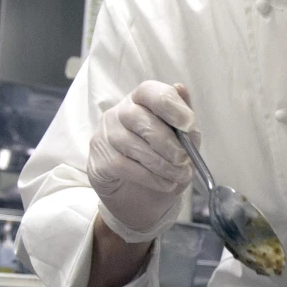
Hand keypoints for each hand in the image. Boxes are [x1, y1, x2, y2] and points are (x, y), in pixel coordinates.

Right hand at [88, 81, 195, 241]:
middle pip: (139, 117)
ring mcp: (105, 136)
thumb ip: (184, 120)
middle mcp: (119, 113)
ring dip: (162, 164)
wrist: (142, 197)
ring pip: (131, 144)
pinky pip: (123, 166)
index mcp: (141, 101)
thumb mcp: (183, 142)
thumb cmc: (164, 161)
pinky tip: (164, 183)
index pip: (149, 91)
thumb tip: (181, 88)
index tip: (189, 124)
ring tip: (178, 176)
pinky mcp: (98, 160)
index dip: (170, 105)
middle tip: (184, 160)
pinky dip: (149, 177)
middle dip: (167, 142)